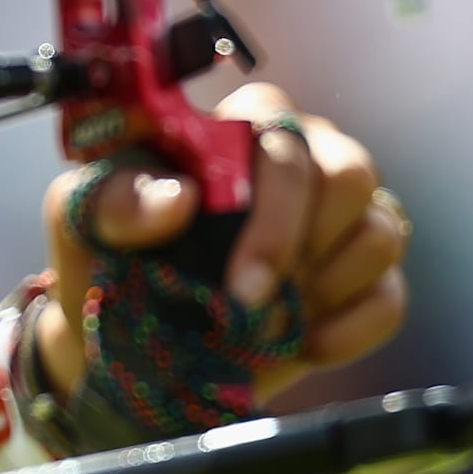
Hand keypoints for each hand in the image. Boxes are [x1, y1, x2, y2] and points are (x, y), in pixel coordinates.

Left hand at [32, 82, 409, 407]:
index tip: (240, 284)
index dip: (274, 212)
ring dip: (326, 285)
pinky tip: (305, 344)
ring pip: (382, 229)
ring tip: (267, 317)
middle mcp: (300, 157)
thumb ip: (113, 197)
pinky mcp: (360, 277)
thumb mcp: (80, 219)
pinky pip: (391, 294)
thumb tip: (177, 198)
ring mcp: (338, 217)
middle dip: (302, 247)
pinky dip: (353, 327)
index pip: (283, 136)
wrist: (120, 339)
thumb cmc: (104, 256)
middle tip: (249, 300)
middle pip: (350, 172)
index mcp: (235, 130)